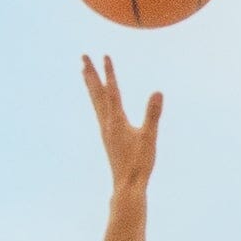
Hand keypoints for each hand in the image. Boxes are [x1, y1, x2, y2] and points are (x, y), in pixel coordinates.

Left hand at [82, 54, 161, 195]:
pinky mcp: (107, 136)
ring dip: (90, 85)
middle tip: (82, 56)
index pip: (112, 91)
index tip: (104, 55)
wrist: (127, 185)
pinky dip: (96, 99)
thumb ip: (153, 113)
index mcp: (116, 120)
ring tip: (84, 72)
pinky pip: (99, 111)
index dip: (109, 72)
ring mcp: (105, 129)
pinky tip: (98, 100)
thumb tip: (158, 92)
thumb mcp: (149, 137)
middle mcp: (107, 122)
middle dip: (90, 74)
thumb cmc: (140, 162)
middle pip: (96, 93)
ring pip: (95, 101)